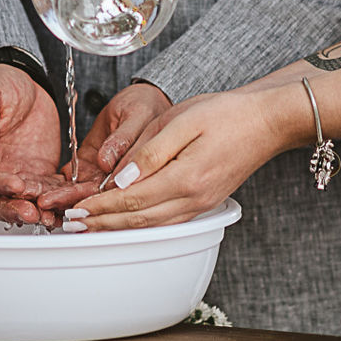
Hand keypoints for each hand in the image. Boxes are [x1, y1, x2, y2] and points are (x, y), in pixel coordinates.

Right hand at [0, 63, 70, 226]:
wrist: (22, 83)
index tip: (16, 184)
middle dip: (15, 209)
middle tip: (33, 212)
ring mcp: (15, 174)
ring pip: (22, 201)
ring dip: (37, 211)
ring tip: (53, 216)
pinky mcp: (37, 174)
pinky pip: (47, 191)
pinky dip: (56, 200)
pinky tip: (68, 204)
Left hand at [37, 82, 171, 212]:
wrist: (139, 99)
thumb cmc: (146, 105)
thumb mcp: (136, 114)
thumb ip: (123, 138)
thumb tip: (106, 162)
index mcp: (141, 171)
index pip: (119, 192)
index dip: (98, 202)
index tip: (75, 205)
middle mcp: (123, 180)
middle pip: (98, 198)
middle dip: (71, 201)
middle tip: (48, 202)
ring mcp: (105, 175)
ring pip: (84, 193)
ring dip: (63, 198)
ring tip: (42, 199)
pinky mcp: (91, 166)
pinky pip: (75, 180)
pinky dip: (61, 185)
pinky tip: (45, 190)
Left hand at [67, 88, 300, 231]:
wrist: (268, 121)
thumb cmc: (227, 113)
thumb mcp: (183, 120)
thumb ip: (150, 151)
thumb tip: (120, 179)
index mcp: (185, 178)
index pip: (131, 199)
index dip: (100, 206)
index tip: (75, 209)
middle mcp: (193, 200)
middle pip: (138, 219)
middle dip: (102, 222)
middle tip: (72, 224)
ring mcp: (201, 204)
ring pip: (151, 224)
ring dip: (118, 227)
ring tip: (91, 226)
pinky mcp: (204, 202)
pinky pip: (166, 221)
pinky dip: (140, 223)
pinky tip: (126, 219)